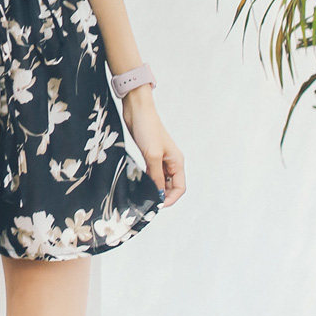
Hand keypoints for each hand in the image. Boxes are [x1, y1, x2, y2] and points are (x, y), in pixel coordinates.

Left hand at [121, 89, 185, 207]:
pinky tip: (139, 184)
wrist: (136, 109)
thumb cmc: (147, 128)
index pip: (180, 188)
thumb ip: (156, 176)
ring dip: (153, 189)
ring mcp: (160, 159)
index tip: (157, 206)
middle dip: (162, 196)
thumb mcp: (152, 155)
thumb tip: (158, 195)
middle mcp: (171, 162)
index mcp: (177, 161)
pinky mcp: (149, 155)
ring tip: (142, 196)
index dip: (171, 199)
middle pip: (170, 186)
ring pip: (160, 181)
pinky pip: (151, 174)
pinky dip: (147, 180)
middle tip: (148, 203)